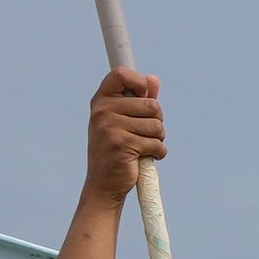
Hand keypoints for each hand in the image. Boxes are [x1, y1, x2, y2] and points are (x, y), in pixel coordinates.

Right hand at [81, 70, 167, 199]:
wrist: (104, 184)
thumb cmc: (117, 150)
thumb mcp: (125, 121)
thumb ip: (139, 99)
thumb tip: (153, 79)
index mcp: (101, 101)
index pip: (121, 74)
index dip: (139, 82)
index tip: (143, 95)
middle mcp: (102, 111)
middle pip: (151, 104)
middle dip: (156, 121)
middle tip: (143, 133)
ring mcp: (110, 127)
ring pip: (156, 124)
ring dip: (157, 139)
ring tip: (142, 147)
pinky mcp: (122, 144)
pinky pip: (156, 143)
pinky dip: (157, 153)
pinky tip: (143, 158)